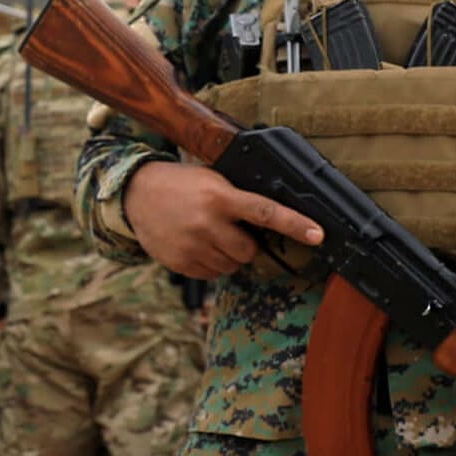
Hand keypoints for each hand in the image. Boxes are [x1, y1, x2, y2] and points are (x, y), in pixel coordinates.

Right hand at [127, 161, 322, 279]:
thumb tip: (272, 224)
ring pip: (232, 266)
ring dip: (228, 255)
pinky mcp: (180, 263)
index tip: (318, 234)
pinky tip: (195, 244)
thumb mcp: (213, 180)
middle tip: (228, 228)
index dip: (295, 224)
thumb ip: (239, 199)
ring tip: (207, 234)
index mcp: (220, 196)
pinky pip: (213, 275)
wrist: (137, 194)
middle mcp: (207, 222)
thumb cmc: (183, 185)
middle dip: (246, 244)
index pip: (266, 212)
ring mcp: (192, 246)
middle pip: (249, 251)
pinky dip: (210, 264)